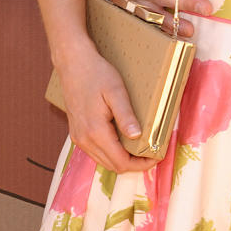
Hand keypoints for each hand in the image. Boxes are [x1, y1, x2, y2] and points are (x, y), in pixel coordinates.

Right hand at [54, 40, 150, 173]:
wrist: (73, 65)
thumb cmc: (97, 74)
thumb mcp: (116, 92)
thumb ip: (125, 116)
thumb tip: (137, 137)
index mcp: (95, 131)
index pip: (120, 162)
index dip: (140, 164)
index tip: (157, 156)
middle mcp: (84, 139)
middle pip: (112, 165)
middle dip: (134, 164)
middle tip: (153, 153)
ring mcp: (78, 137)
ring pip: (103, 160)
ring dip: (122, 159)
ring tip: (142, 148)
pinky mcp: (77, 133)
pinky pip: (96, 151)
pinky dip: (112, 152)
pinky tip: (124, 140)